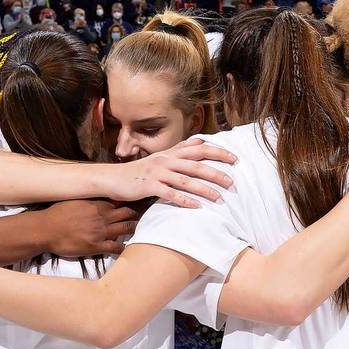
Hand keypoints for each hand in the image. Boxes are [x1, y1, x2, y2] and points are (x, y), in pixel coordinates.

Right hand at [44, 199, 140, 256]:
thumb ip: (88, 199)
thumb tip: (97, 196)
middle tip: (140, 216)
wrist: (45, 230)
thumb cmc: (56, 214)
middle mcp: (101, 217)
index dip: (128, 202)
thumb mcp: (74, 201)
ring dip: (132, 228)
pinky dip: (122, 247)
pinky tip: (125, 247)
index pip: (119, 201)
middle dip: (134, 214)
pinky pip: (115, 247)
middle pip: (126, 213)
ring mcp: (100, 232)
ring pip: (125, 228)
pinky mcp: (95, 246)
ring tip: (137, 229)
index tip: (134, 203)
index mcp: (96, 204)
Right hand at [104, 138, 236, 207]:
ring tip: (219, 198)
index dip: (218, 153)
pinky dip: (184, 201)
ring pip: (185, 180)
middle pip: (196, 165)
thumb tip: (201, 140)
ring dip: (204, 190)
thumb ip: (181, 149)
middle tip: (232, 183)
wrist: (114, 178)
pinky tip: (196, 207)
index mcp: (171, 153)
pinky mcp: (149, 186)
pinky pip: (170, 194)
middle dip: (216, 173)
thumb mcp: (161, 156)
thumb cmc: (140, 170)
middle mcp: (166, 160)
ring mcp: (157, 173)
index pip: (199, 149)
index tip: (235, 159)